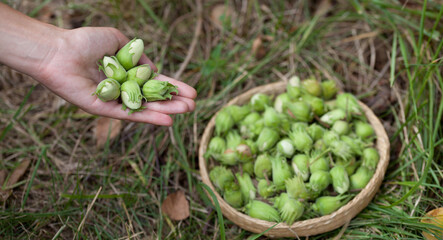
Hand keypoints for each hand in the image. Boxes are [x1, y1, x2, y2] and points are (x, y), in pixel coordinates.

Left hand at [34, 27, 195, 125]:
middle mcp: (122, 89)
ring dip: (167, 111)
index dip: (172, 87)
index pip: (154, 83)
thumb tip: (153, 68)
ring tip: (188, 110)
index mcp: (126, 73)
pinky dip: (149, 118)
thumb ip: (138, 55)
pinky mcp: (104, 110)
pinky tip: (168, 120)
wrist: (59, 51)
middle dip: (174, 101)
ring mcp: (114, 101)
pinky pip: (130, 115)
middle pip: (153, 98)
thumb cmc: (85, 41)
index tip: (190, 91)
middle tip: (193, 105)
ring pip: (145, 108)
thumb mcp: (118, 40)